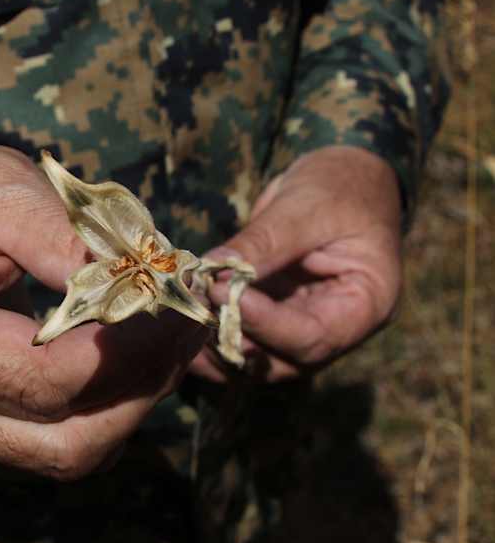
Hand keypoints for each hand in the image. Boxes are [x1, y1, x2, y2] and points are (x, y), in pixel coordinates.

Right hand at [0, 142, 205, 478]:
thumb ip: (66, 238)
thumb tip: (142, 288)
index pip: (39, 378)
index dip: (120, 352)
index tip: (170, 306)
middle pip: (55, 445)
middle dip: (136, 395)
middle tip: (181, 336)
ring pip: (56, 457)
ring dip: (124, 410)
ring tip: (163, 348)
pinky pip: (43, 443)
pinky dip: (96, 413)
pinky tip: (123, 363)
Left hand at [190, 146, 401, 381]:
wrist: (342, 180)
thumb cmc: (339, 189)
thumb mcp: (306, 208)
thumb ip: (265, 242)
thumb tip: (217, 268)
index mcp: (365, 306)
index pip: (314, 336)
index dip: (265, 323)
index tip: (221, 292)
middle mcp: (335, 331)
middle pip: (283, 362)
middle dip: (234, 340)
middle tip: (195, 304)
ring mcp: (300, 330)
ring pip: (256, 362)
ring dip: (216, 345)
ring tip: (183, 311)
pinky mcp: (271, 322)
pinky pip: (240, 344)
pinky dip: (209, 340)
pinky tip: (178, 323)